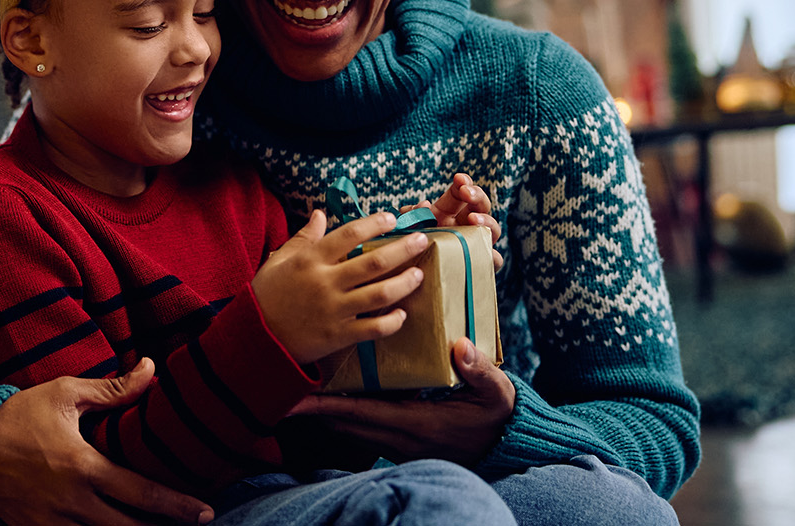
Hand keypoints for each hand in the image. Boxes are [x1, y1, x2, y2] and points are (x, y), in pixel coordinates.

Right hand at [0, 358, 213, 525]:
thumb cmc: (18, 415)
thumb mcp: (64, 394)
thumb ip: (112, 390)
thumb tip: (151, 369)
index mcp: (82, 467)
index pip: (141, 494)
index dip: (177, 506)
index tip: (204, 513)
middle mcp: (70, 503)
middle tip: (193, 525)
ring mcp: (51, 524)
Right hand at [250, 210, 431, 363]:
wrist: (255, 337)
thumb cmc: (267, 294)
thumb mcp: (280, 259)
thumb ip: (304, 237)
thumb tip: (320, 214)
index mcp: (311, 260)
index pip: (349, 234)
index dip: (374, 223)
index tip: (391, 218)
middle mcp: (326, 282)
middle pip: (374, 262)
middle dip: (403, 249)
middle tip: (423, 240)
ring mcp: (334, 310)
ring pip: (380, 295)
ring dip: (404, 283)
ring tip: (419, 274)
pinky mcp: (339, 336)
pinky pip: (373, 329)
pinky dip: (392, 322)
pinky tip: (403, 314)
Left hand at [286, 337, 515, 463]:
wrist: (508, 447)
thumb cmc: (498, 418)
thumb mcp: (496, 393)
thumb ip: (479, 371)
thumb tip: (460, 346)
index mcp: (417, 425)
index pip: (362, 413)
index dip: (327, 405)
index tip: (297, 397)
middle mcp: (401, 439)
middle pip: (346, 424)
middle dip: (315, 409)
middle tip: (285, 389)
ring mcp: (400, 445)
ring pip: (353, 430)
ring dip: (329, 413)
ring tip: (302, 391)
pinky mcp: (403, 443)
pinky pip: (366, 430)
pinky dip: (349, 415)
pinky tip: (338, 400)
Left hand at [404, 173, 503, 271]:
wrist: (410, 283)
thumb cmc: (410, 252)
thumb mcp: (407, 231)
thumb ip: (410, 217)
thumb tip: (419, 206)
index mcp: (449, 213)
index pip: (462, 192)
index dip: (464, 183)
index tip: (458, 178)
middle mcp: (465, 226)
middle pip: (481, 206)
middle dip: (476, 195)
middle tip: (466, 192)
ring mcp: (475, 245)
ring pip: (492, 229)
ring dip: (486, 221)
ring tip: (474, 219)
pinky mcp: (480, 266)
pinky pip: (494, 260)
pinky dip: (492, 256)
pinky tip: (484, 253)